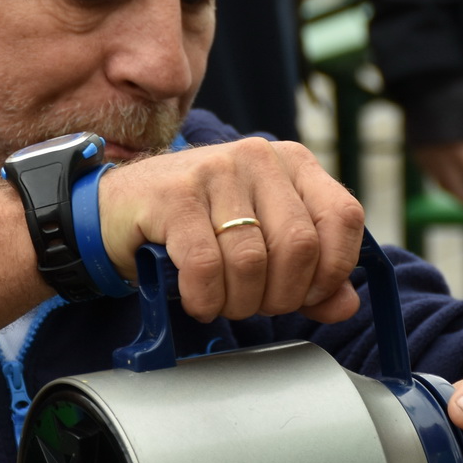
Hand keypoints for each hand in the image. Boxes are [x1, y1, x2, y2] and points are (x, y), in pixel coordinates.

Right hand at [96, 137, 366, 323]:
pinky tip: (197, 300)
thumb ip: (310, 274)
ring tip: (222, 301)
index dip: (332, 270)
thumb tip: (344, 305)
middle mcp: (258, 157)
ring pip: (252, 262)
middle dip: (280, 296)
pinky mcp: (175, 196)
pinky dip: (206, 299)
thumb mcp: (262, 242)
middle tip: (255, 304)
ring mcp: (215, 171)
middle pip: (298, 246)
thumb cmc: (196, 227)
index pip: (342, 217)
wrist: (118, 210)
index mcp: (292, 162)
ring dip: (239, 302)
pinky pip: (207, 266)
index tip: (306, 295)